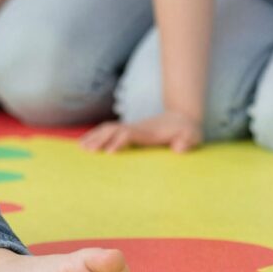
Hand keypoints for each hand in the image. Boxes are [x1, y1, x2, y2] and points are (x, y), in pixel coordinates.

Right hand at [81, 111, 203, 153]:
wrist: (182, 118)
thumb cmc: (187, 131)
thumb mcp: (193, 136)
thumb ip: (187, 141)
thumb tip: (179, 149)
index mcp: (148, 131)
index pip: (128, 134)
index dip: (118, 142)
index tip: (108, 153)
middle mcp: (136, 128)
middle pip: (112, 129)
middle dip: (98, 139)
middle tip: (84, 150)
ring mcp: (131, 128)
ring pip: (108, 129)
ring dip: (94, 136)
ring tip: (80, 147)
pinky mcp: (130, 131)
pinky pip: (109, 131)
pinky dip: (96, 135)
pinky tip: (88, 143)